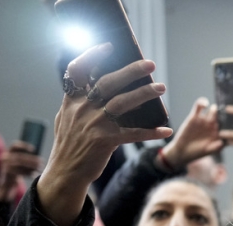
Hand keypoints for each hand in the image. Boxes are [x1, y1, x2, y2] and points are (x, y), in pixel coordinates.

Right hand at [0, 142, 43, 203]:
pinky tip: (34, 174)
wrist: (9, 183)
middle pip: (19, 157)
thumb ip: (27, 159)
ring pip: (19, 164)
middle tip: (42, 162)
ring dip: (31, 166)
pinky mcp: (7, 173)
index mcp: (9, 153)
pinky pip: (18, 172)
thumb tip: (40, 159)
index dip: (24, 146)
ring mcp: (5, 165)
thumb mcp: (21, 163)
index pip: (14, 146)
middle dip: (32, 159)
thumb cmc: (19, 171)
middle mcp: (5, 158)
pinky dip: (27, 173)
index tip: (33, 149)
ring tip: (39, 168)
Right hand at [37, 43, 172, 225]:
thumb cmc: (71, 143)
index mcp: (72, 100)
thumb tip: (97, 86)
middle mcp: (82, 108)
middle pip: (108, 83)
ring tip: (161, 87)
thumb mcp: (67, 118)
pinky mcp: (106, 141)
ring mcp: (94, 124)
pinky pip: (134, 134)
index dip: (91, 56)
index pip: (77, 71)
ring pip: (123, 103)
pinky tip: (166, 130)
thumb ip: (79, 102)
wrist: (66, 172)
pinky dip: (151, 132)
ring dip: (144, 93)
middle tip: (150, 64)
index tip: (108, 47)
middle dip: (130, 71)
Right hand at [159, 97, 222, 169]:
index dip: (231, 124)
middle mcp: (213, 125)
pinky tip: (204, 104)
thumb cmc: (197, 152)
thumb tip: (222, 143)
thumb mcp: (207, 151)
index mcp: (219, 133)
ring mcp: (204, 120)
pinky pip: (199, 107)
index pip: (227, 127)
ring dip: (215, 109)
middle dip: (224, 115)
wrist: (182, 151)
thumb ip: (215, 147)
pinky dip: (202, 103)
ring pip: (212, 111)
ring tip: (215, 109)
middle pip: (221, 117)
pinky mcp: (194, 116)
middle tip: (226, 114)